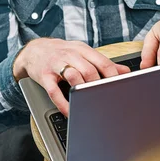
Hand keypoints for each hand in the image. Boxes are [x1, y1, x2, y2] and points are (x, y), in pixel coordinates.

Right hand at [13, 38, 129, 115]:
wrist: (34, 50)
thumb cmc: (62, 53)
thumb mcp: (82, 53)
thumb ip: (103, 62)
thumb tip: (125, 71)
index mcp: (82, 49)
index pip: (102, 62)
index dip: (113, 76)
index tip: (119, 89)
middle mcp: (70, 54)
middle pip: (89, 70)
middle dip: (98, 85)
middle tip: (104, 99)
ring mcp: (56, 64)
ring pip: (73, 76)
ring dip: (82, 91)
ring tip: (88, 103)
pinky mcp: (44, 76)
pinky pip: (54, 91)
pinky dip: (63, 103)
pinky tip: (70, 111)